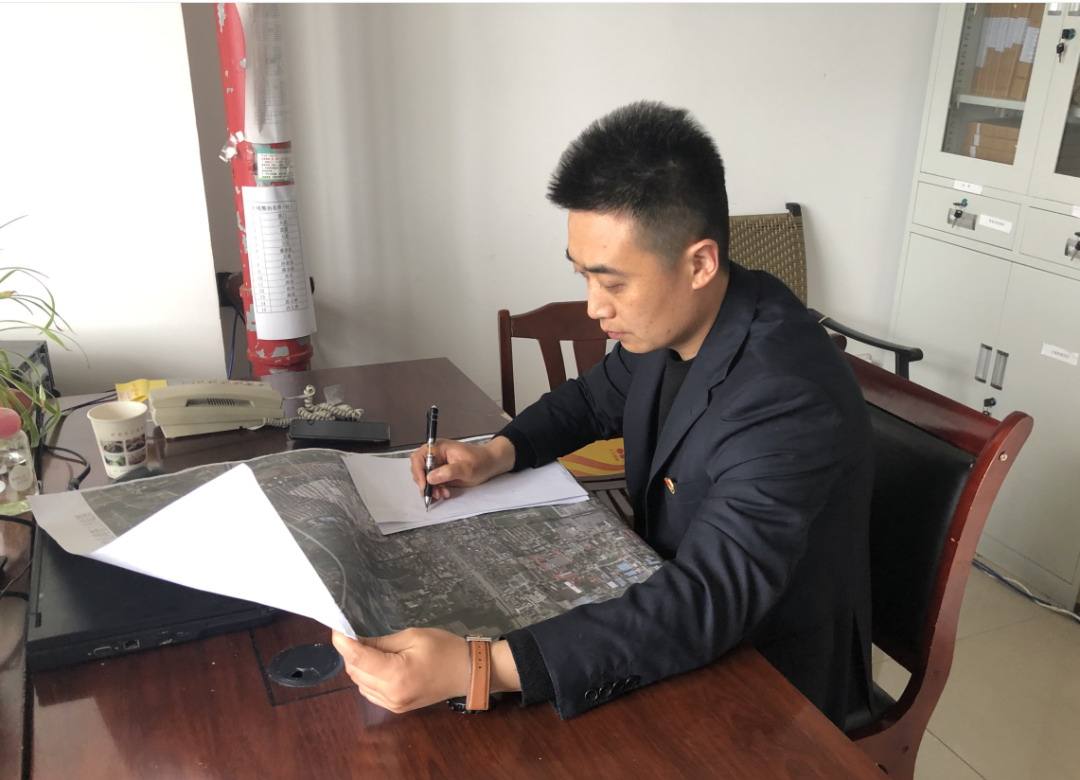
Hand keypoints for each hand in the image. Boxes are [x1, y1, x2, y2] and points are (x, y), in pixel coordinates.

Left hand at [331, 628, 468, 712]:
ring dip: (358, 666)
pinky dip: (367, 677)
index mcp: (396, 675)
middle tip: (355, 634)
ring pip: (360, 683)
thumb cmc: (444, 648)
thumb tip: (356, 642)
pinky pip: (370, 692)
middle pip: (355, 672)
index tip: (336, 629)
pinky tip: (376, 665)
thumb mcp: (413, 637)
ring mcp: (393, 705)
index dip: (343, 643)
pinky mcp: (396, 708)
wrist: (469, 672)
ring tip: (368, 648)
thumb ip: (382, 642)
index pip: (358, 659)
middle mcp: (390, 694)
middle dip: (350, 653)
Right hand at [409, 435, 515, 501]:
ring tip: (442, 494)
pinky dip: (436, 490)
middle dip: (425, 483)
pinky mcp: (441, 474)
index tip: (424, 484)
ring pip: (425, 479)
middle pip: (419, 469)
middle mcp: (435, 456)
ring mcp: (437, 465)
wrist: (489, 465)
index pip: (419, 457)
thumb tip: (430, 478)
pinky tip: (445, 493)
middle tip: (434, 493)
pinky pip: (432, 484)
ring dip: (431, 488)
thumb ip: (448, 472)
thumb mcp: (466, 468)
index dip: (418, 470)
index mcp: (438, 448)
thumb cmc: (479, 461)